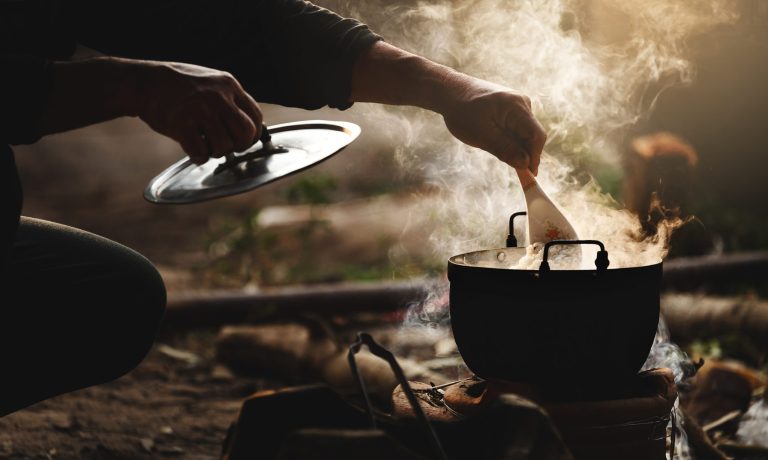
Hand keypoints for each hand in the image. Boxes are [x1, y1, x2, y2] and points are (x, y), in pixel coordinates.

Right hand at [135, 62, 262, 164]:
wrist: (145, 82)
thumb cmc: (178, 85)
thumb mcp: (211, 82)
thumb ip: (230, 100)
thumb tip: (249, 126)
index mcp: (228, 85)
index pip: (256, 116)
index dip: (254, 134)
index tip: (245, 140)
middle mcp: (218, 97)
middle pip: (245, 133)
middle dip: (239, 146)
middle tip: (226, 146)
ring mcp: (200, 110)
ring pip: (225, 146)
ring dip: (216, 152)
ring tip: (205, 144)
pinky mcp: (182, 125)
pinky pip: (202, 153)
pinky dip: (199, 157)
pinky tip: (193, 149)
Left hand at [350, 42, 545, 172]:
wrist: (440, 88)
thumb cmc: (458, 110)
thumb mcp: (481, 136)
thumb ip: (505, 151)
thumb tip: (523, 167)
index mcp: (517, 107)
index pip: (537, 139)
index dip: (535, 161)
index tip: (529, 179)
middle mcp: (520, 102)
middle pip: (531, 137)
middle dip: (522, 155)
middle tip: (514, 174)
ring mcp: (513, 103)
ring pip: (521, 134)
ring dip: (511, 148)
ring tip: (493, 153)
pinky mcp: (504, 106)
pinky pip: (512, 128)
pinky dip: (506, 141)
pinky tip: (489, 143)